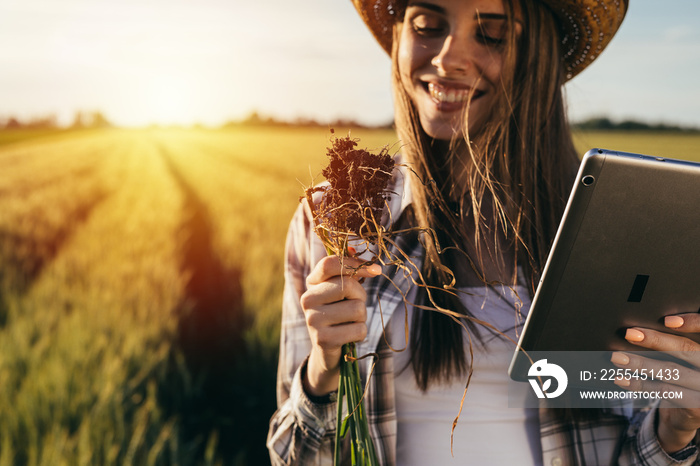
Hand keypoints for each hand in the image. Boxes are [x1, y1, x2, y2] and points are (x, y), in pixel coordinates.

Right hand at [300, 254, 381, 395]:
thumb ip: (349, 271)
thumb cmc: (339, 313)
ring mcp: (313, 320)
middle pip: (347, 285)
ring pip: (357, 309)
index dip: (355, 264)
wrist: (326, 350)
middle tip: (356, 305)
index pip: (329, 264)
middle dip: (361, 296)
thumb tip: (360, 254)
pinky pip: (359, 330)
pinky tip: (349, 335)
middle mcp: (307, 300)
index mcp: (311, 283)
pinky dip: (361, 333)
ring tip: (350, 322)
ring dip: (362, 317)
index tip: (376, 270)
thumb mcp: (341, 290)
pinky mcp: (323, 340)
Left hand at [611, 313, 699, 452]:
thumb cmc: (677, 379)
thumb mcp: (678, 360)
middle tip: (629, 334)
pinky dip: (641, 384)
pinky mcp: (697, 405)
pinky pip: (666, 391)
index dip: (692, 322)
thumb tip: (633, 331)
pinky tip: (622, 380)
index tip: (666, 320)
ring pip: (672, 371)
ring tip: (617, 358)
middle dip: (655, 340)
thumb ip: (666, 346)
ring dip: (641, 364)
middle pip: (686, 348)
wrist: (687, 417)